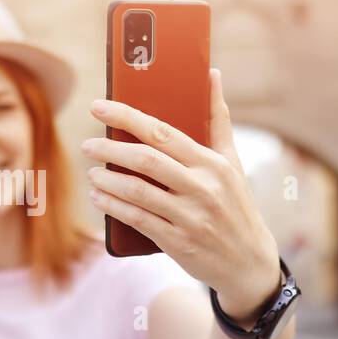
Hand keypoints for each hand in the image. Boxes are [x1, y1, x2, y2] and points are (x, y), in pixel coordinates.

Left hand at [82, 67, 281, 324]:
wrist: (249, 263)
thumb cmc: (236, 205)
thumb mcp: (233, 162)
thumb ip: (218, 120)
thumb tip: (211, 74)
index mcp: (213, 163)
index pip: (163, 132)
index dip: (127, 117)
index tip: (99, 106)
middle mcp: (203, 187)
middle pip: (146, 160)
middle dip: (110, 149)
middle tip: (88, 145)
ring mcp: (190, 216)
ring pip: (137, 192)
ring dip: (107, 180)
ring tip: (92, 172)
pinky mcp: (178, 242)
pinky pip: (137, 219)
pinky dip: (113, 206)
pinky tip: (99, 197)